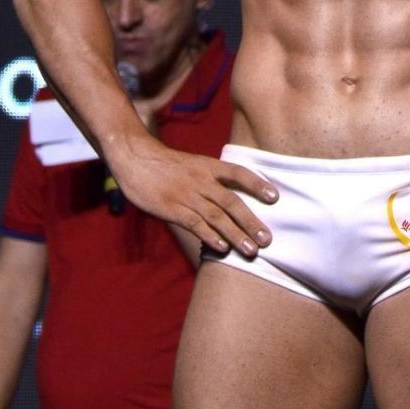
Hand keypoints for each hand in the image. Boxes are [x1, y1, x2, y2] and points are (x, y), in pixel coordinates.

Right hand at [110, 141, 277, 257]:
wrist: (134, 157)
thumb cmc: (163, 164)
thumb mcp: (191, 164)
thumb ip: (208, 179)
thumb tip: (228, 199)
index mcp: (207, 166)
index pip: (238, 173)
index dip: (258, 184)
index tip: (275, 197)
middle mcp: (201, 180)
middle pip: (232, 202)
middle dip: (252, 222)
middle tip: (268, 240)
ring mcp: (187, 195)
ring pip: (217, 217)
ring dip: (236, 235)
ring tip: (252, 250)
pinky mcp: (172, 208)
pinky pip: (195, 224)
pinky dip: (210, 237)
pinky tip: (222, 249)